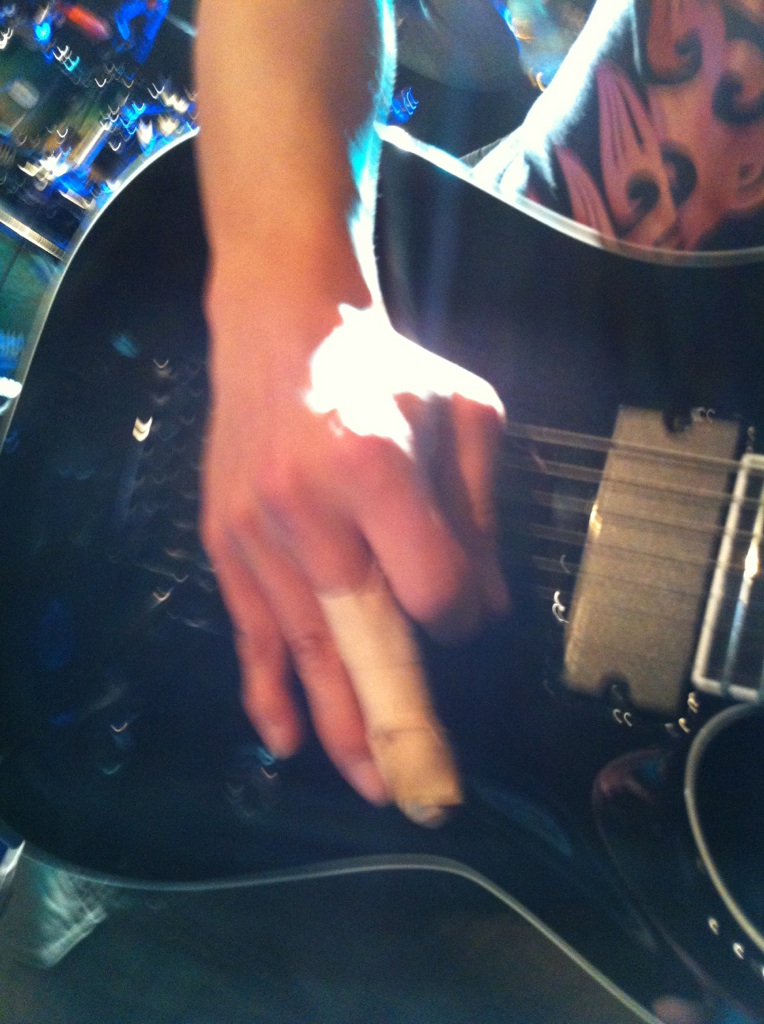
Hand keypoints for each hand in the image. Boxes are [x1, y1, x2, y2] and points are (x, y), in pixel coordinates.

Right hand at [201, 296, 506, 804]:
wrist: (278, 325)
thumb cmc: (382, 366)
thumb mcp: (464, 412)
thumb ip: (481, 512)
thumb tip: (485, 611)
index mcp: (376, 467)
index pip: (433, 588)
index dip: (461, 616)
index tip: (464, 607)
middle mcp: (310, 510)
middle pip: (363, 641)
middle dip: (401, 724)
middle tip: (429, 794)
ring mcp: (258, 533)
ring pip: (305, 651)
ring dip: (340, 726)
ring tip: (375, 785)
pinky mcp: (224, 543)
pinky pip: (250, 632)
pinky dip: (267, 691)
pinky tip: (286, 742)